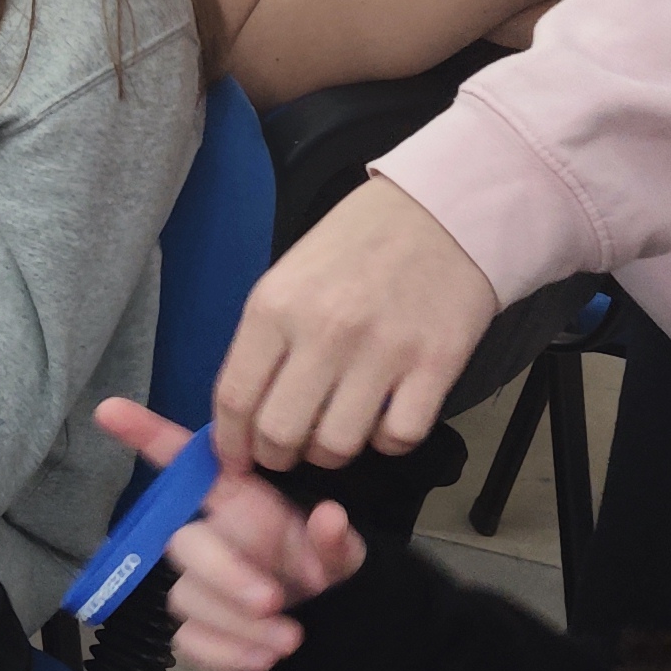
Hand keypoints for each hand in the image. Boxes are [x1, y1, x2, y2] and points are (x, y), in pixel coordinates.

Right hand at [92, 396, 366, 670]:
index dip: (146, 434)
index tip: (110, 409)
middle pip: (182, 544)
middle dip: (226, 574)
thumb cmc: (325, 568)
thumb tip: (330, 517)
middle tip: (274, 601)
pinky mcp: (194, 628)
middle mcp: (209, 534)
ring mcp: (196, 582)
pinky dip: (227, 654)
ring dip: (237, 623)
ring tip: (291, 640)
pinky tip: (266, 659)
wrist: (331, 629)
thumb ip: (336, 540)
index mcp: (238, 499)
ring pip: (187, 598)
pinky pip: (189, 642)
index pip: (187, 462)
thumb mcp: (347, 551)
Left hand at [211, 175, 498, 471]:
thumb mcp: (288, 278)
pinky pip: (398, 436)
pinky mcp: (435, 364)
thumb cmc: (355, 247)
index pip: (235, 398)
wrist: (440, 213)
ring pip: (337, 445)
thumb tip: (243, 411)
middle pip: (281, 433)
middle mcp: (324, 331)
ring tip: (334, 433)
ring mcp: (382, 350)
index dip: (230, 443)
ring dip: (330, 453)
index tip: (236, 457)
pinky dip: (386, 441)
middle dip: (276, 456)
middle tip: (287, 451)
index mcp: (275, 306)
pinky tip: (383, 418)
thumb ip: (264, 341)